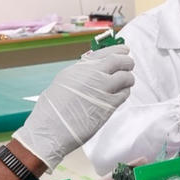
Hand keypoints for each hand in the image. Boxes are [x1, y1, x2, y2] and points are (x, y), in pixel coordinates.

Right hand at [14, 45, 133, 168]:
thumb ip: (81, 73)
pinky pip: (124, 94)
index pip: (104, 52)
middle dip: (127, 61)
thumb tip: (95, 69)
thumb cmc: (52, 110)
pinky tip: (120, 94)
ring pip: (126, 77)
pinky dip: (125, 92)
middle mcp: (92, 75)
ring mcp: (102, 89)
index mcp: (79, 67)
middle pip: (119, 61)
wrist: (51, 129)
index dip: (117, 50)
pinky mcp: (108, 105)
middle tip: (129, 64)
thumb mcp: (63, 82)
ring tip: (126, 82)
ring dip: (129, 78)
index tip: (124, 50)